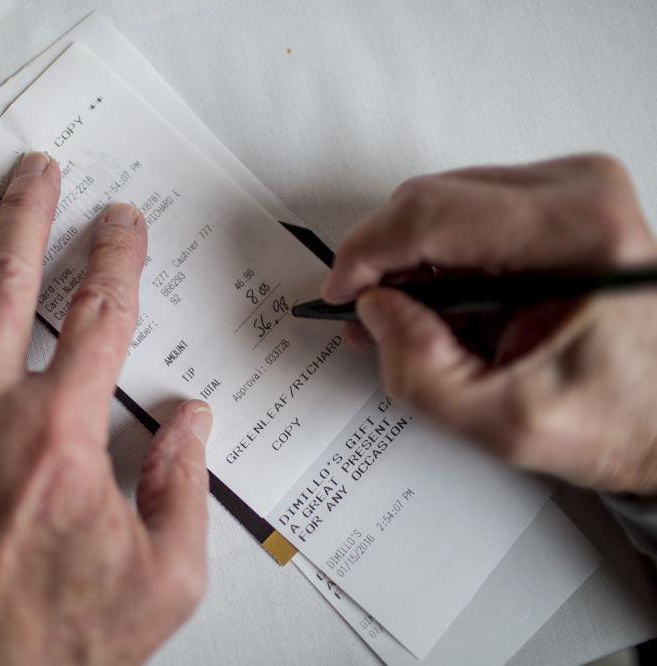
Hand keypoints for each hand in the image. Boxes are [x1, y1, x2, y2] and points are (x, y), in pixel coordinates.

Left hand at [0, 153, 212, 664]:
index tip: (122, 223)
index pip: (101, 314)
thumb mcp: (165, 578)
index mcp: (62, 436)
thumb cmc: (59, 647)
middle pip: (8, 282)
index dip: (117, 254)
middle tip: (36, 174)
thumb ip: (186, 486)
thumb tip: (189, 419)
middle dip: (28, 213)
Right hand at [322, 154, 656, 494]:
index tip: (342, 290)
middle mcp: (582, 195)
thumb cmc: (620, 417)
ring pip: (443, 202)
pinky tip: (439, 302)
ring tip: (405, 318)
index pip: (434, 214)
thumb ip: (420, 370)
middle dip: (384, 260)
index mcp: (580, 235)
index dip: (368, 253)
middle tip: (367, 314)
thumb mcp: (506, 421)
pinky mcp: (561, 201)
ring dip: (410, 261)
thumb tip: (377, 313)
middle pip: (432, 199)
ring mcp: (574, 191)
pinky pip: (467, 210)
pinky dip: (439, 257)